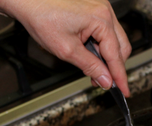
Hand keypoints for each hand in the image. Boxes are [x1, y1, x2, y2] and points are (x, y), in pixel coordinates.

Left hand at [2, 0, 131, 95]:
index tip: (124, 90)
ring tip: (92, 69)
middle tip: (104, 82)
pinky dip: (100, 46)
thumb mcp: (67, 50)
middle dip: (113, 67)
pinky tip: (89, 54)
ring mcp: (100, 9)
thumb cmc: (41, 17)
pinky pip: (106, 33)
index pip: (116, 55)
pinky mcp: (94, 10)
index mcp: (101, 20)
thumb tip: (106, 80)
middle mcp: (104, 12)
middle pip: (120, 47)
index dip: (120, 76)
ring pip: (114, 41)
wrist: (27, 1)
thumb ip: (90, 67)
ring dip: (106, 57)